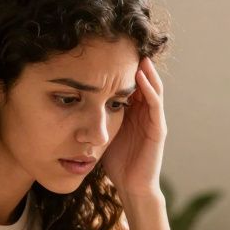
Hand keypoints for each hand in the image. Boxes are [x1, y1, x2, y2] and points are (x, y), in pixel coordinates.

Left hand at [102, 56, 165, 199]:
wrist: (131, 187)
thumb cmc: (116, 162)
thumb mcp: (102, 132)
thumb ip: (94, 116)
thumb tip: (71, 101)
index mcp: (132, 112)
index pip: (129, 84)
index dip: (122, 68)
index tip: (110, 50)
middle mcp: (145, 113)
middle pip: (143, 81)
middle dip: (136, 63)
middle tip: (127, 43)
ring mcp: (153, 120)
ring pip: (152, 88)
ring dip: (146, 71)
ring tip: (138, 53)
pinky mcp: (158, 130)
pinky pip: (155, 104)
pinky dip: (149, 89)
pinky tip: (141, 76)